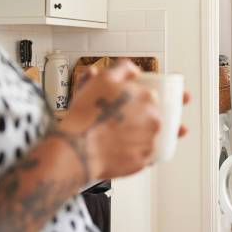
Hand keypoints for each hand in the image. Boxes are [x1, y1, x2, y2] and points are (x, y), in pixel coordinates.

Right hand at [58, 60, 161, 179]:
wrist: (77, 147)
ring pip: (151, 137)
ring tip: (119, 135)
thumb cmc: (88, 114)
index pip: (153, 96)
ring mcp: (150, 142)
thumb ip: (123, 69)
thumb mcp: (103, 79)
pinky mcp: (143, 162)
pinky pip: (144, 155)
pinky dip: (135, 152)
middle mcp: (155, 120)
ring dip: (140, 135)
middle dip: (142, 118)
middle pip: (154, 117)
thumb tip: (135, 70)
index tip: (133, 105)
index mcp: (148, 98)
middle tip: (122, 121)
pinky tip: (120, 148)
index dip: (141, 100)